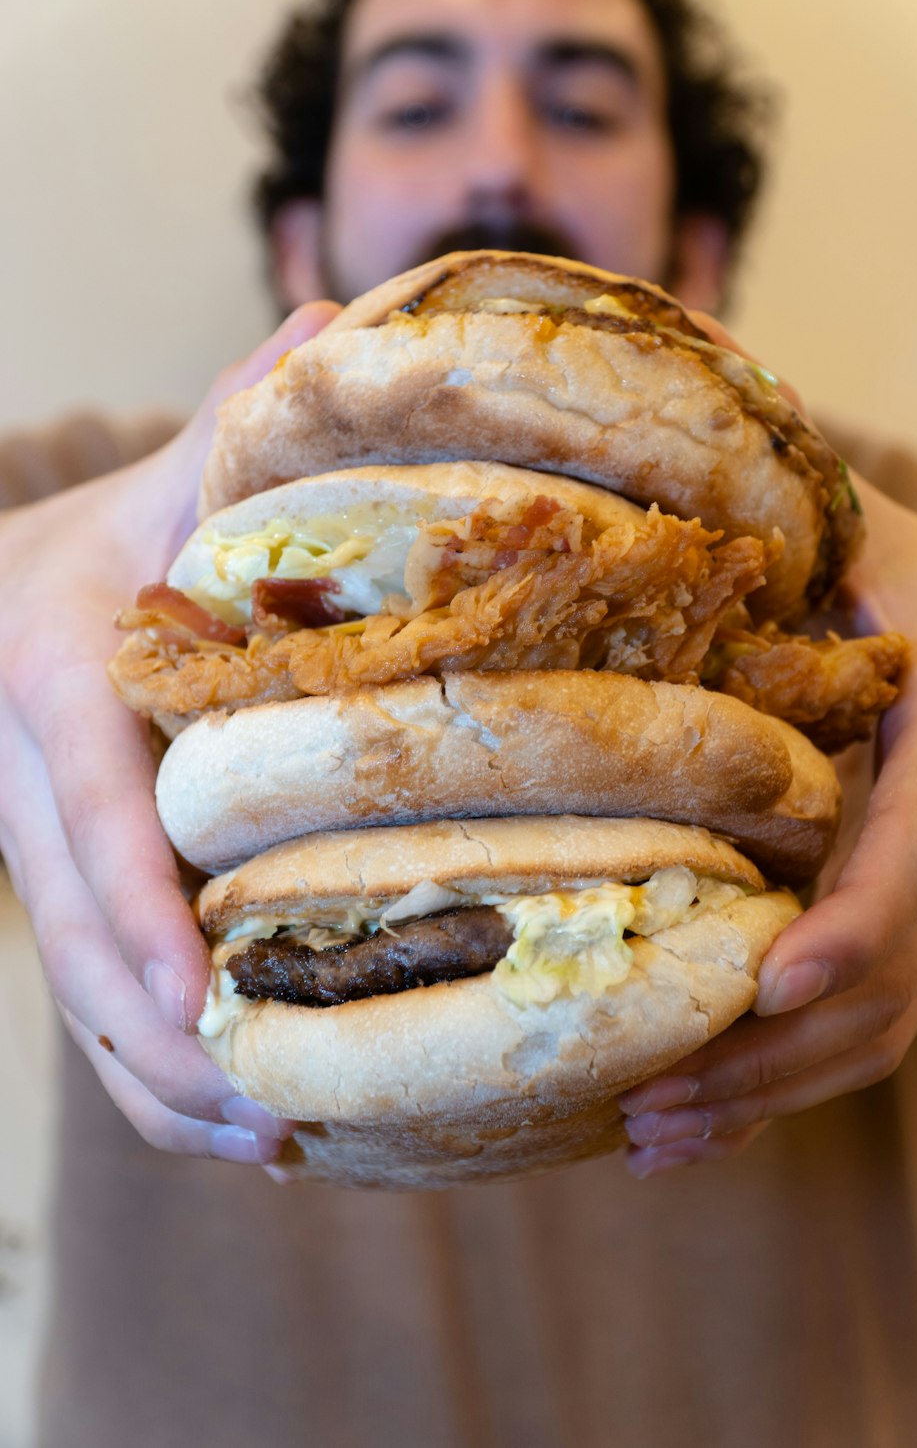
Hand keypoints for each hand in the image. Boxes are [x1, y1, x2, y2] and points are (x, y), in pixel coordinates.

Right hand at [0, 302, 339, 1163]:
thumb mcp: (157, 482)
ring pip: (72, 990)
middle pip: (75, 932)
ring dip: (157, 1083)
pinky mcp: (47, 882)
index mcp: (49, 676)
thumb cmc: (95, 542)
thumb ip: (235, 424)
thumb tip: (326, 327)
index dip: (141, 905)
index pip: (94, 807)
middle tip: (273, 1119)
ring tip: (270, 1148)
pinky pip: (84, 992)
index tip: (204, 994)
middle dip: (162, 1037)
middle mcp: (24, 779)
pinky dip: (143, 1064)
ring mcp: (26, 844)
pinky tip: (230, 1113)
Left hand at [621, 327, 916, 1176]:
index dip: (863, 908)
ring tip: (648, 1136)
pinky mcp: (898, 915)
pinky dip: (781, 1085)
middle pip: (898, 956)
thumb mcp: (837, 511)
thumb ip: (780, 498)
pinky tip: (693, 1127)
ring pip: (882, 1017)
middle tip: (656, 1099)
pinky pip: (859, 1020)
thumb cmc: (859, 542)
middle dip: (783, 1041)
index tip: (777, 976)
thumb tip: (685, 387)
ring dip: (772, 1090)